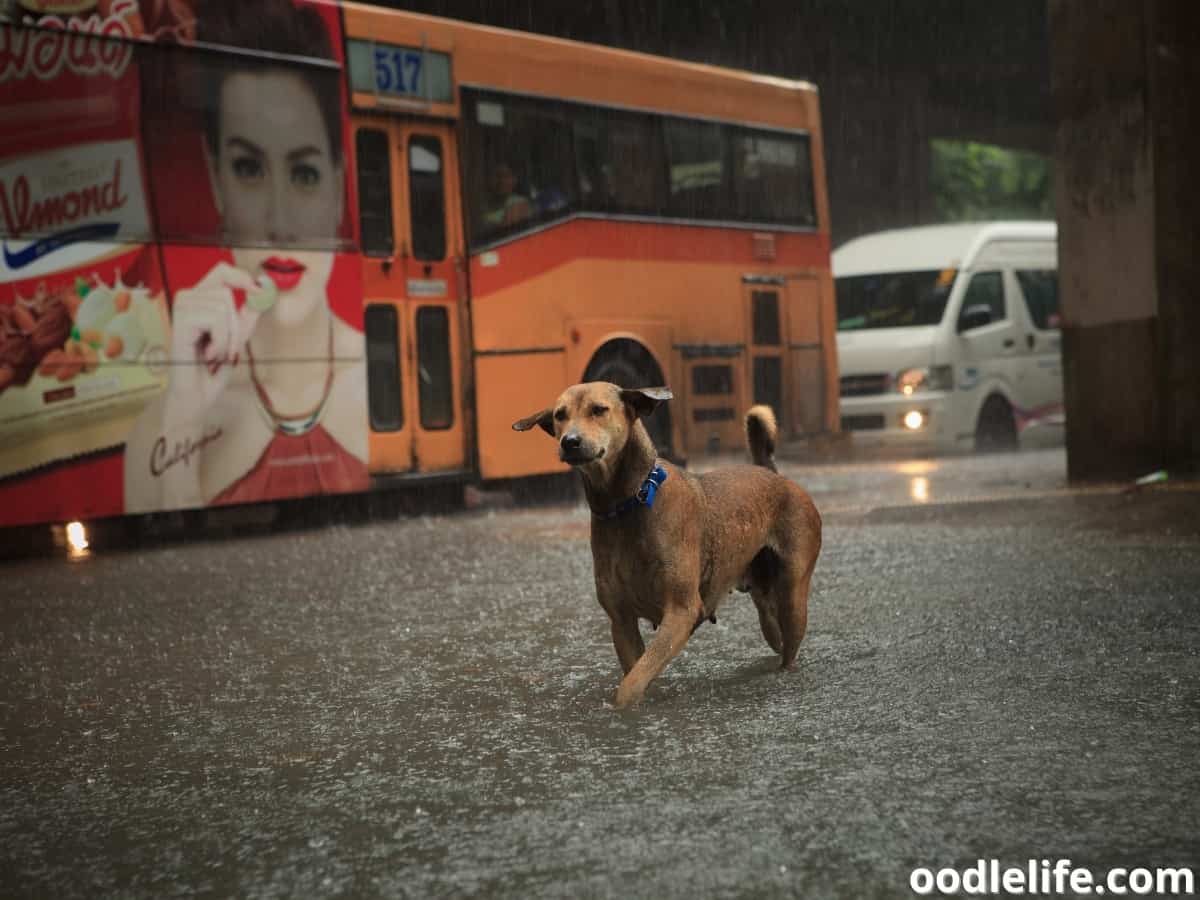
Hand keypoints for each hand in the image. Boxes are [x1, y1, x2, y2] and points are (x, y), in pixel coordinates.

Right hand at [163, 262, 262, 428]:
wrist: (195, 397)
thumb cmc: (212, 370)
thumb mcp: (236, 339)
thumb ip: (245, 318)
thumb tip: (260, 295)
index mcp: (200, 299)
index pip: (221, 271)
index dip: (241, 277)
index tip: (258, 289)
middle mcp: (187, 299)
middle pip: (225, 291)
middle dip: (235, 323)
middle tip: (227, 347)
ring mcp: (181, 308)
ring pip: (222, 306)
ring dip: (228, 336)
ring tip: (216, 352)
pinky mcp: (179, 321)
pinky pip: (215, 320)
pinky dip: (220, 341)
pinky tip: (208, 354)